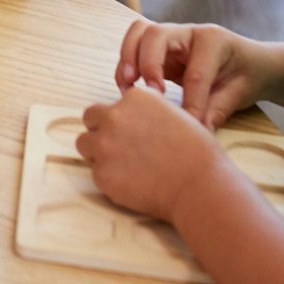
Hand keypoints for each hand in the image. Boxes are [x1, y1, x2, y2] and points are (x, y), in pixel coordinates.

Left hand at [77, 84, 225, 222]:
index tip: (133, 133)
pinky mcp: (101, 173)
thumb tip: (137, 119)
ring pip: (84, 143)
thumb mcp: (175, 115)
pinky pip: (96, 173)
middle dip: (101, 131)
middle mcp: (114, 116)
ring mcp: (104, 145)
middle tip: (120, 148)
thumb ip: (148, 111)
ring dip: (98, 153)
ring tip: (122, 166)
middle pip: (90, 118)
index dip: (122, 120)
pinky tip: (131, 184)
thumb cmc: (196, 152)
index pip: (113, 105)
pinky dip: (109, 178)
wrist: (199, 185)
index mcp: (134, 98)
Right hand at [115, 20, 266, 127]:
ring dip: (128, 58)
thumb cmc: (245, 75)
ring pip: (138, 33)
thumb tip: (196, 133)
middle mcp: (188, 32)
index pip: (195, 72)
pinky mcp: (158, 48)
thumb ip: (216, 110)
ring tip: (128, 87)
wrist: (249, 62)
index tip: (188, 127)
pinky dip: (126, 63)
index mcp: (213, 40)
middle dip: (147, 64)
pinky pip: (134, 45)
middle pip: (155, 34)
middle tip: (148, 93)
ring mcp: (171, 36)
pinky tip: (128, 88)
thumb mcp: (239, 93)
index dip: (191, 102)